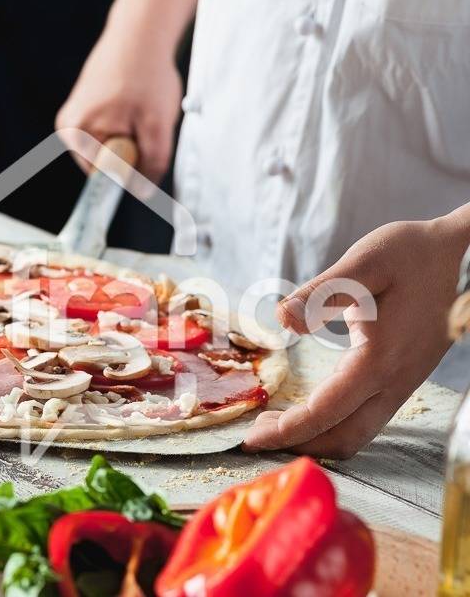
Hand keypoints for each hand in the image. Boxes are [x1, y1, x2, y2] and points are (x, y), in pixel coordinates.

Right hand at [55, 0, 190, 181]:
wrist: (138, 36)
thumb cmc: (145, 74)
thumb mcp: (158, 124)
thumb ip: (152, 163)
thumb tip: (143, 192)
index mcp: (77, 135)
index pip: (103, 180)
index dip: (128, 173)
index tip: (143, 159)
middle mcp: (69, 130)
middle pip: (105, 166)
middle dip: (130, 153)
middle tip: (143, 126)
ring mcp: (73, 120)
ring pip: (109, 151)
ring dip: (130, 140)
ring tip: (136, 113)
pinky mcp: (82, 113)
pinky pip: (107, 136)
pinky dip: (124, 128)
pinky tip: (130, 108)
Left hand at [243, 215, 469, 458]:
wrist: (461, 254)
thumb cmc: (411, 254)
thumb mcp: (364, 263)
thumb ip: (321, 292)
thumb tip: (282, 318)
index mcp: (379, 359)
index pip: (325, 412)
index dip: (286, 430)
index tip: (249, 439)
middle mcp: (393, 381)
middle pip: (342, 438)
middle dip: (296, 444)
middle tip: (254, 437)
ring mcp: (402, 384)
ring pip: (357, 433)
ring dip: (315, 437)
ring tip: (275, 425)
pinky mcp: (402, 379)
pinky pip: (365, 419)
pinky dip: (333, 425)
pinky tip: (308, 410)